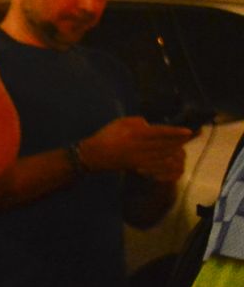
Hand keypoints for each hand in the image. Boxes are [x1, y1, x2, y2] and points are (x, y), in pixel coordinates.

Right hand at [79, 117, 194, 179]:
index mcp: (135, 134)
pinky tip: (173, 158)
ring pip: (162, 154)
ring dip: (175, 150)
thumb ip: (137, 121)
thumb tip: (150, 125)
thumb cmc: (106, 135)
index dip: (175, 132)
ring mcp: (139, 157)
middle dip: (180, 141)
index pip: (160, 132)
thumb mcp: (120, 122)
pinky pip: (156, 163)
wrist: (93, 155)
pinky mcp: (137, 165)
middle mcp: (140, 146)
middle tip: (192, 137)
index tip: (188, 131)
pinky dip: (166, 161)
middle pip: (165, 144)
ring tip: (185, 146)